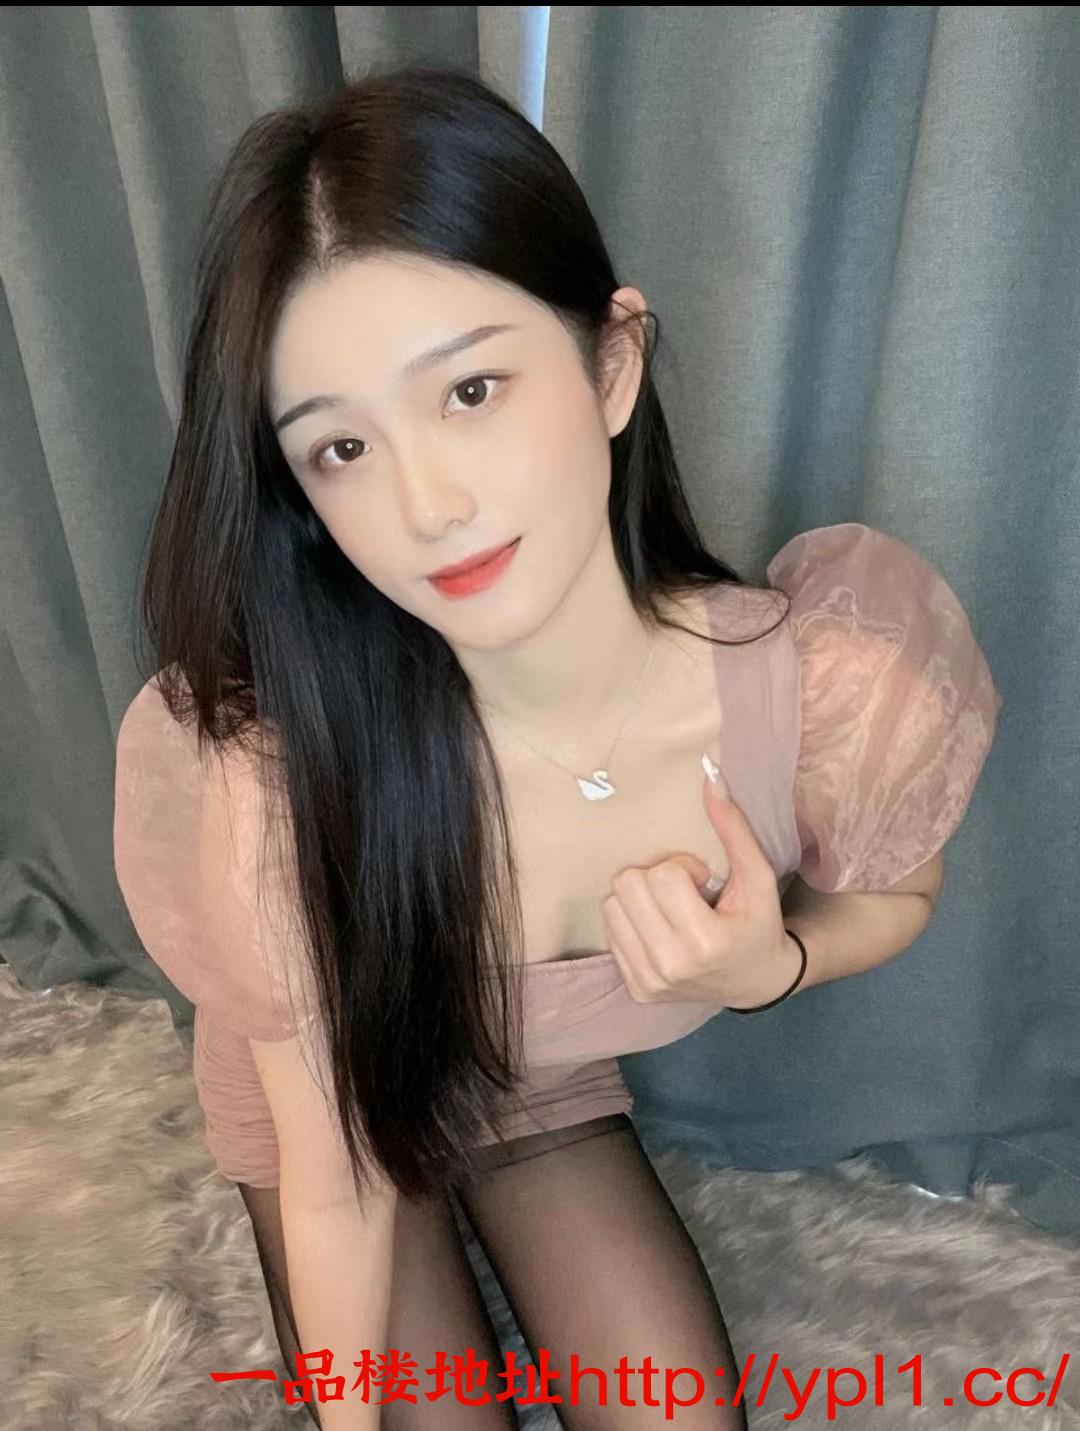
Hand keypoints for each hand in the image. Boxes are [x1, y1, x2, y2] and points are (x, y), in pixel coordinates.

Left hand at [599, 763, 798, 1006]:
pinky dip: (632, 920)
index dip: (682, 867)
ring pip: (611, 905)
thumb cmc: (758, 924)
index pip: (662, 876)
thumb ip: (734, 828)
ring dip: (639, 898)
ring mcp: (649, 982)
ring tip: (671, 910)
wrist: (758, 982)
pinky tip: (662, 928)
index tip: (703, 881)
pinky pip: (610, 930)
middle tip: (684, 893)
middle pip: (627, 886)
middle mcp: (670, 967)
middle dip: (655, 878)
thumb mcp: (757, 876)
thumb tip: (710, 775)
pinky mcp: (636, 989)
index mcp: (704, 943)